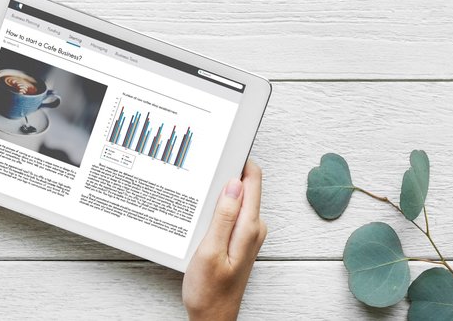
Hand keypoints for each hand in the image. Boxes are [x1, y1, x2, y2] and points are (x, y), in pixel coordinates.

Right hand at [182, 160, 266, 320]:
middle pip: (245, 185)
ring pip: (237, 198)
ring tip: (198, 192)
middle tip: (203, 170)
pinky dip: (218, 207)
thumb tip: (234, 184)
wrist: (212, 319)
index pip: (253, 179)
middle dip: (226, 174)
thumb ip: (224, 216)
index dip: (239, 160)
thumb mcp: (210, 251)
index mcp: (249, 227)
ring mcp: (248, 233)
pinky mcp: (240, 239)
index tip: (223, 149)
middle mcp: (254, 227)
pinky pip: (232, 212)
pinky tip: (202, 213)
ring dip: (220, 192)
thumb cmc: (209, 292)